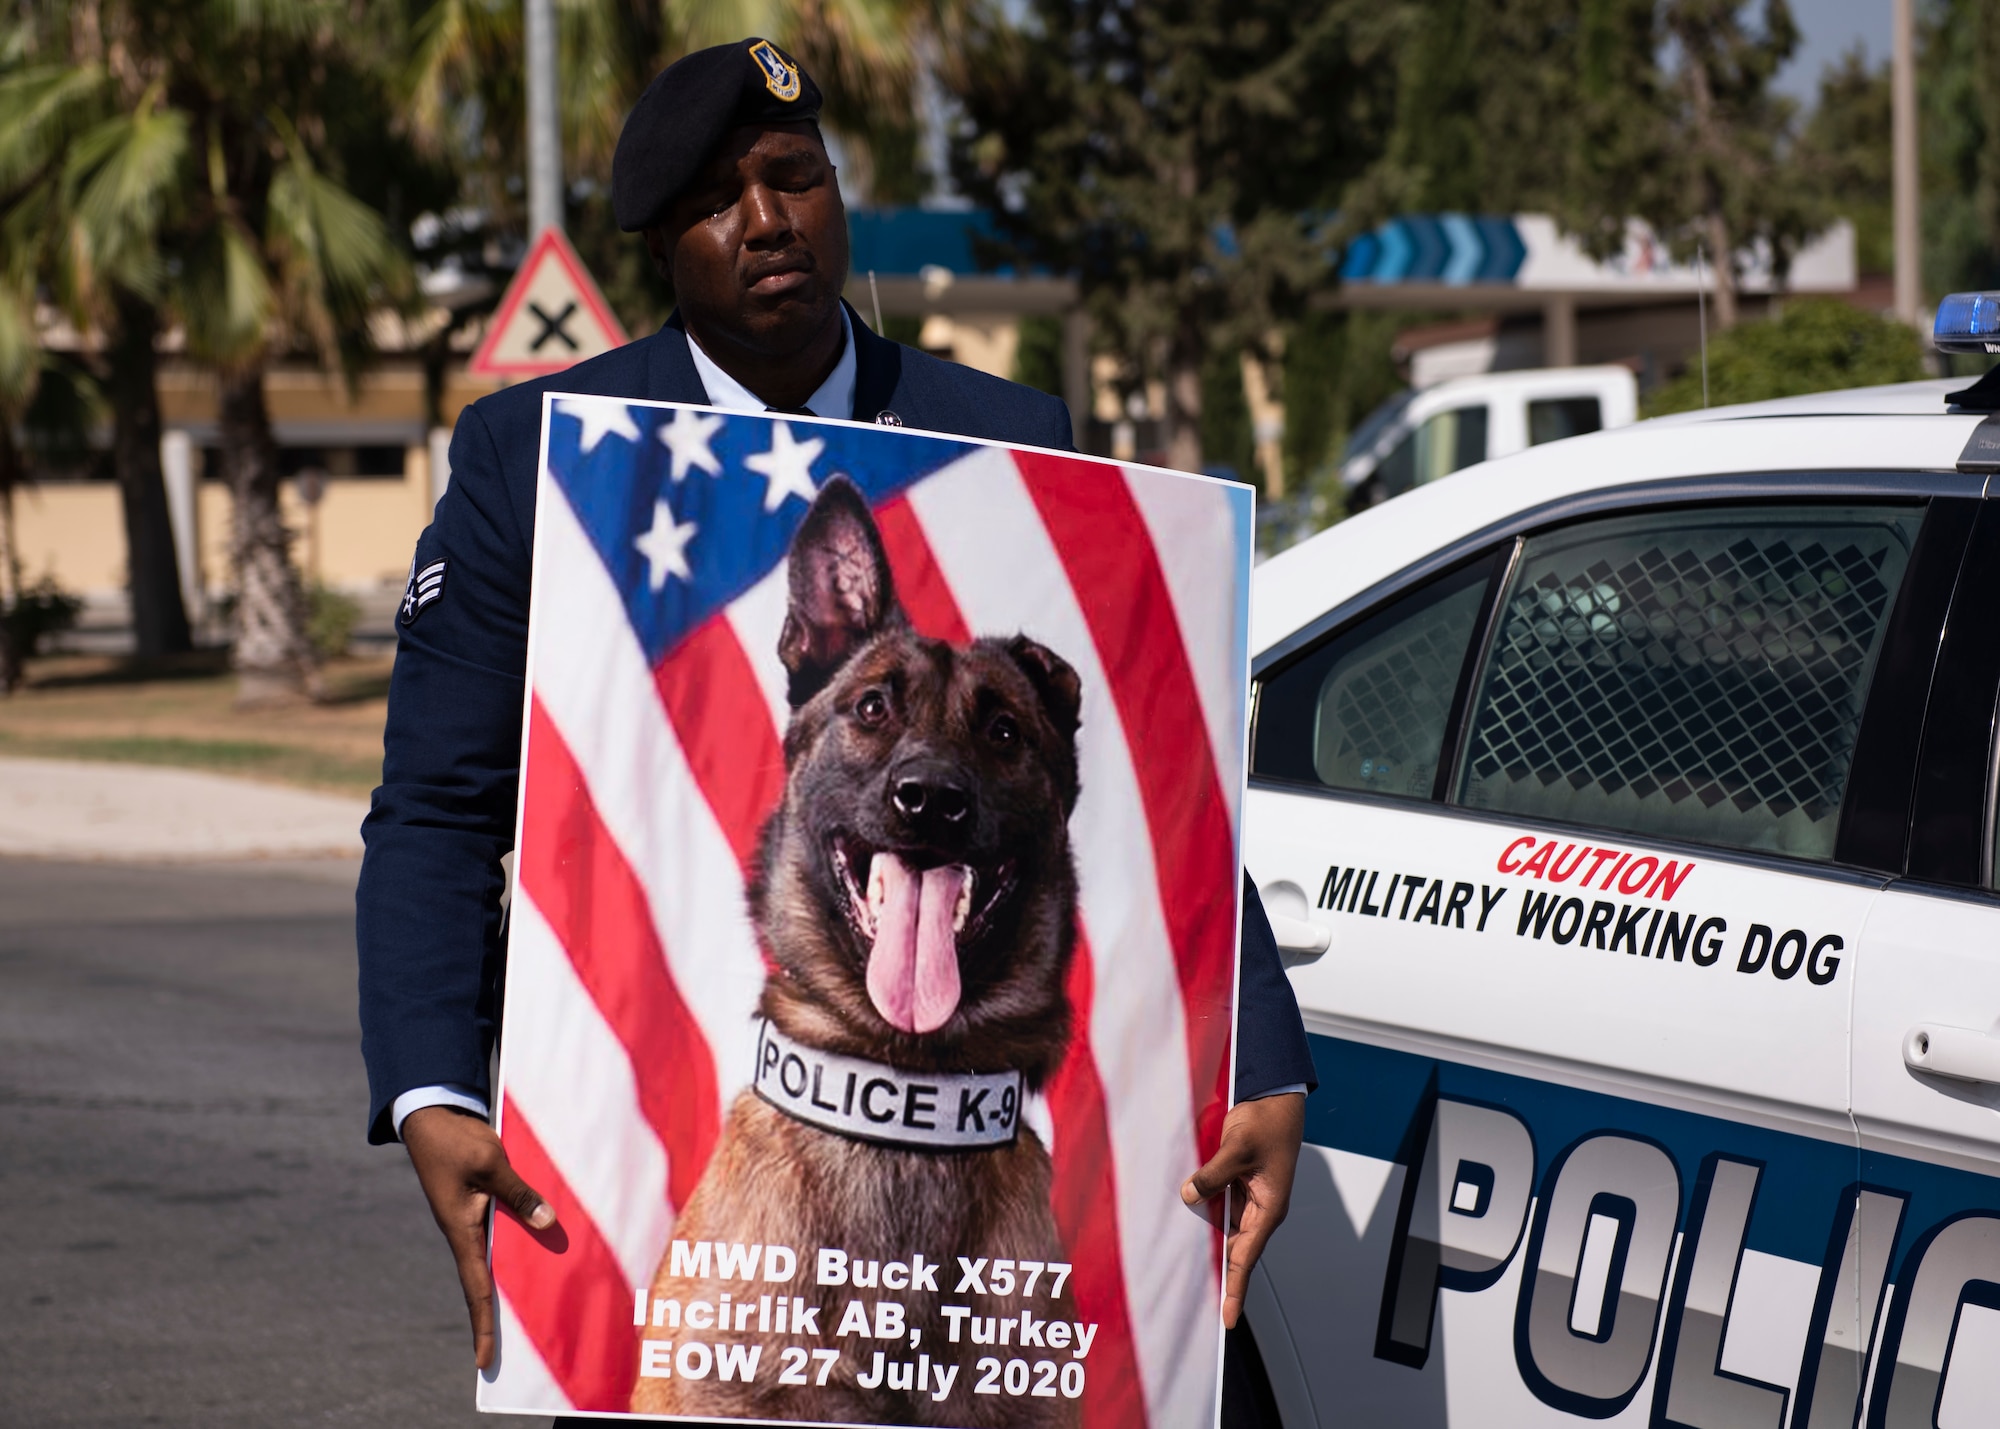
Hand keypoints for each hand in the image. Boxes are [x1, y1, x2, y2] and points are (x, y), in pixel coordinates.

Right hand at [402, 1105, 557, 1369]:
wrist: (434, 1116)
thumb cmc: (457, 1141)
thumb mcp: (491, 1165)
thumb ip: (519, 1195)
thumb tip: (548, 1224)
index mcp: (461, 1230)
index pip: (475, 1286)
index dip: (482, 1323)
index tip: (484, 1358)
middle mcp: (465, 1231)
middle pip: (484, 1281)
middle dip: (494, 1315)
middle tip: (506, 1351)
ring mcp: (471, 1218)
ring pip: (495, 1257)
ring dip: (509, 1280)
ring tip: (532, 1310)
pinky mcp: (480, 1203)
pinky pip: (500, 1232)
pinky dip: (517, 1244)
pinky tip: (539, 1249)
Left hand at [1181, 1092, 1305, 1328]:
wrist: (1274, 1098)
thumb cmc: (1267, 1123)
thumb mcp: (1237, 1148)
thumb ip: (1213, 1174)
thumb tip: (1189, 1195)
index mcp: (1269, 1208)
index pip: (1247, 1257)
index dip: (1236, 1289)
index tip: (1228, 1318)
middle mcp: (1260, 1209)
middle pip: (1235, 1250)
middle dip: (1219, 1274)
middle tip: (1200, 1304)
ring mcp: (1249, 1197)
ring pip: (1224, 1229)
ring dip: (1208, 1245)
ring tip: (1187, 1272)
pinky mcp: (1238, 1184)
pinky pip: (1219, 1208)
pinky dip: (1204, 1217)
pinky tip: (1185, 1224)